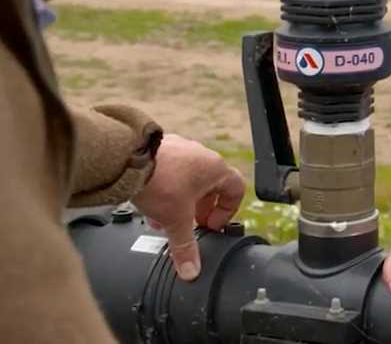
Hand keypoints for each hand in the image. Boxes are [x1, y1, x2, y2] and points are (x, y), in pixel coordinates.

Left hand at [130, 134, 244, 281]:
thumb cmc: (159, 182)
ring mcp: (182, 149)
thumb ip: (185, 246)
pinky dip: (166, 186)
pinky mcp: (162, 148)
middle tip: (189, 224)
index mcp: (216, 169)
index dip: (226, 212)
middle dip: (200, 209)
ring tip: (165, 216)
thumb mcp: (175, 220)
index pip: (236, 190)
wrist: (127, 159)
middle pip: (211, 186)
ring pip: (189, 179)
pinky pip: (171, 170)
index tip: (210, 225)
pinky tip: (151, 200)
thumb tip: (192, 271)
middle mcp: (202, 155)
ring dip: (182, 199)